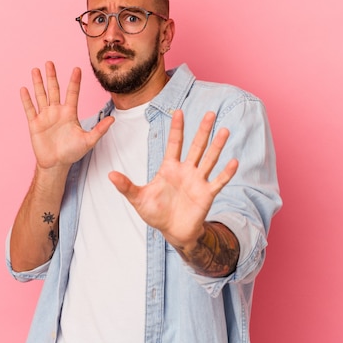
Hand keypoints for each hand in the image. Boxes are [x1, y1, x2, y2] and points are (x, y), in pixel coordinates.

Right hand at [20, 61, 113, 170]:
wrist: (56, 164)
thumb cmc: (73, 152)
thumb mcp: (89, 141)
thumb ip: (100, 129)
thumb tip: (113, 119)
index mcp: (70, 113)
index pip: (72, 93)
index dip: (74, 81)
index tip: (77, 69)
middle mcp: (57, 111)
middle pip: (54, 90)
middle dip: (52, 76)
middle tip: (50, 62)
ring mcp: (45, 116)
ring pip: (41, 96)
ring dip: (38, 83)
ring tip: (36, 70)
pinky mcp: (35, 124)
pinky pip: (30, 109)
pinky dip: (27, 99)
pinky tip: (24, 89)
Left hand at [108, 110, 238, 250]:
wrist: (172, 231)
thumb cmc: (155, 213)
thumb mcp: (138, 199)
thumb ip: (126, 186)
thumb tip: (109, 174)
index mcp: (170, 168)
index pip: (174, 143)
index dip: (177, 128)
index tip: (179, 111)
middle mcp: (186, 170)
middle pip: (196, 146)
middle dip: (202, 130)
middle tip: (210, 113)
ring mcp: (198, 181)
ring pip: (209, 159)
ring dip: (217, 146)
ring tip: (224, 130)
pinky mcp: (206, 194)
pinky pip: (218, 181)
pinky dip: (226, 173)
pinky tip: (233, 161)